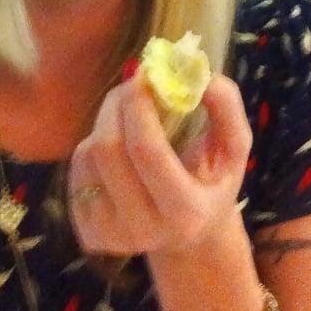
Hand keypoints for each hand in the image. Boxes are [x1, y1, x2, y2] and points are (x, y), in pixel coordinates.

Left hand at [68, 73, 251, 256]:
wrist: (189, 235)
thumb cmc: (212, 181)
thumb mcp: (233, 148)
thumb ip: (225, 107)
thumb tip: (200, 76)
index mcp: (184, 212)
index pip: (146, 150)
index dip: (138, 106)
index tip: (142, 77)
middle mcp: (143, 229)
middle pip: (109, 150)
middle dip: (116, 106)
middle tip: (132, 87)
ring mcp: (110, 234)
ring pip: (88, 155)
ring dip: (106, 125)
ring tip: (130, 125)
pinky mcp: (88, 231)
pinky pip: (77, 169)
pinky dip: (92, 147)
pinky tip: (117, 154)